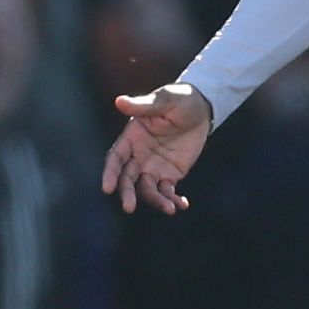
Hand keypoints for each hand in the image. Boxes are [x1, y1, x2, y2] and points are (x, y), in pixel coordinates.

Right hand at [101, 81, 212, 213]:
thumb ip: (144, 105)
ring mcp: (154, 167)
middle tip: (128, 208)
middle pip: (128, 179)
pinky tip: (181, 205)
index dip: (110, 173)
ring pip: (148, 189)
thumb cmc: (179, 99)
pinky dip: (173, 200)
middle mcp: (138, 156)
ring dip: (156, 201)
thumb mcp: (164, 99)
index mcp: (131, 138)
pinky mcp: (170, 175)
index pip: (116, 158)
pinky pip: (168, 191)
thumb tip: (119, 101)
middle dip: (127, 193)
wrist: (202, 109)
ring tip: (170, 208)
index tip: (107, 188)